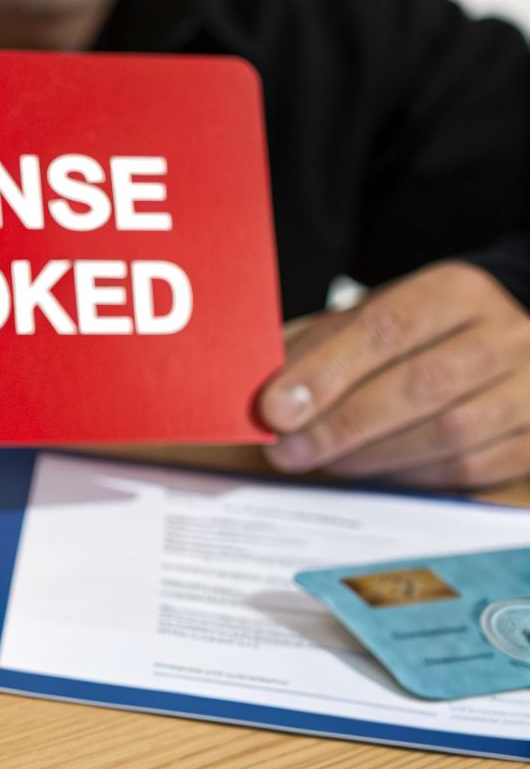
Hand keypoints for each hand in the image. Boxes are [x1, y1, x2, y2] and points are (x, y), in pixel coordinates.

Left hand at [258, 262, 529, 488]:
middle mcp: (507, 334)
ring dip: (372, 457)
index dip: (326, 372)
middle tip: (288, 451)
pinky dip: (411, 476)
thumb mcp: (372, 318)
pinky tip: (373, 473)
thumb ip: (320, 347)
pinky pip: (470, 469)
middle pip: (421, 386)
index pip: (387, 329)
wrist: (505, 342)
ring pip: (448, 434)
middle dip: (341, 426)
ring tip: (322, 462)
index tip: (276, 409)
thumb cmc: (421, 335)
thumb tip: (263, 393)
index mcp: (456, 292)